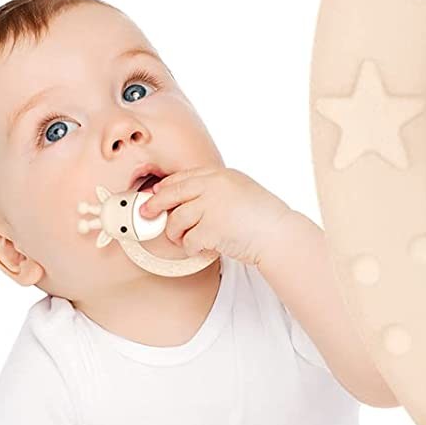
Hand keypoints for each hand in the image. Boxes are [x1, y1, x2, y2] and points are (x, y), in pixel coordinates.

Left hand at [139, 166, 294, 268]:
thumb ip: (215, 190)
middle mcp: (215, 186)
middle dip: (154, 206)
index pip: (183, 177)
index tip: (156, 195)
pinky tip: (202, 249)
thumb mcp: (240, 190)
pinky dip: (191, 248)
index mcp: (221, 175)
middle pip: (171, 193)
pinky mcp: (211, 228)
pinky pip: (188, 241)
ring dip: (176, 234)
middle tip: (146, 215)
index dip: (165, 187)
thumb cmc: (262, 216)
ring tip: (186, 240)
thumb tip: (181, 200)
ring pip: (176, 220)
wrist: (279, 234)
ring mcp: (212, 206)